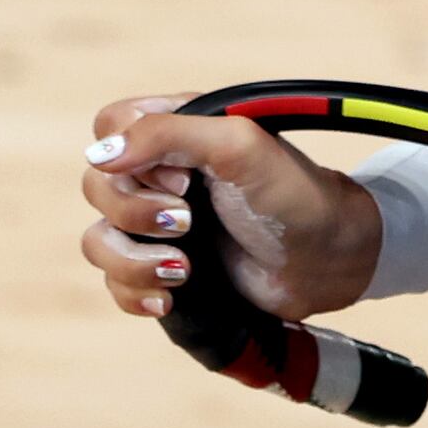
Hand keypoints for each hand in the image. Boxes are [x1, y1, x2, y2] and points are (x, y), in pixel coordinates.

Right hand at [77, 95, 382, 321]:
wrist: (331, 262)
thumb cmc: (294, 196)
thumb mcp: (239, 147)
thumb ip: (168, 135)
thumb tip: (100, 157)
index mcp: (178, 131)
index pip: (109, 128)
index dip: (130, 155)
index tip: (182, 177)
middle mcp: (161, 175)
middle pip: (97, 187)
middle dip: (136, 213)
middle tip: (189, 222)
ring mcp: (161, 226)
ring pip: (99, 240)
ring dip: (133, 260)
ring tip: (183, 270)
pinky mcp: (166, 269)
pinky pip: (117, 282)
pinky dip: (135, 292)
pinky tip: (169, 300)